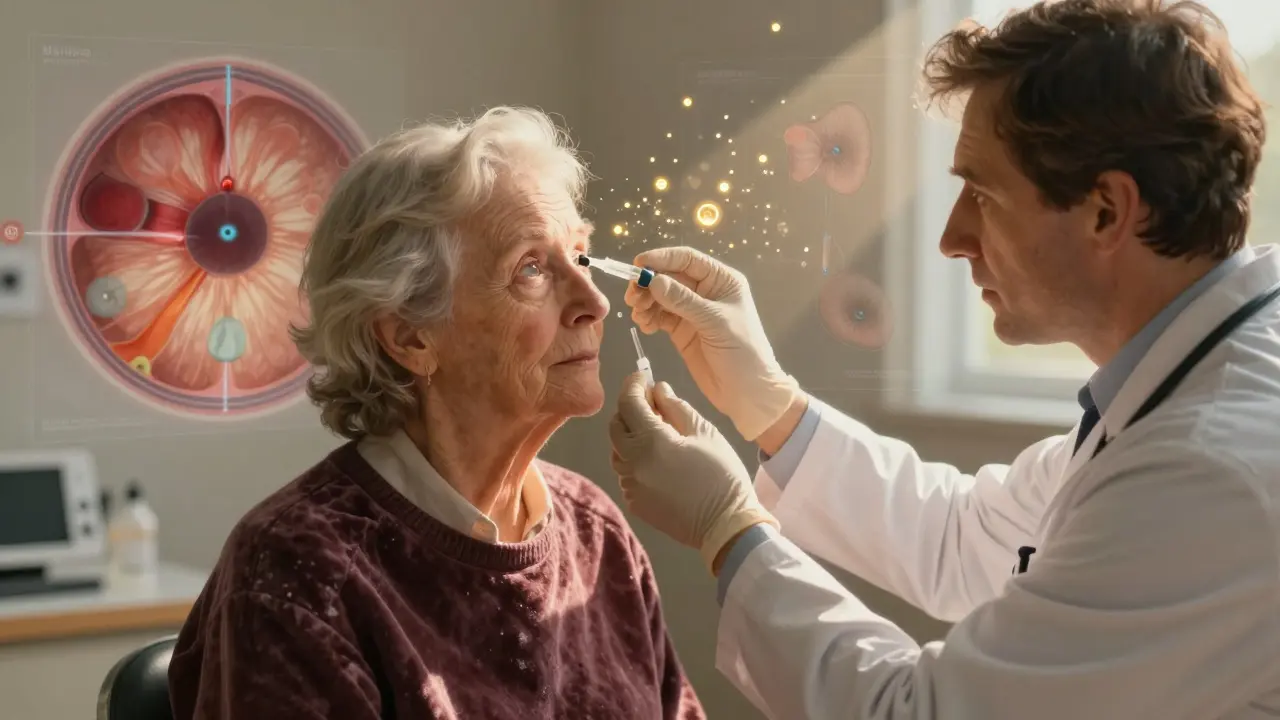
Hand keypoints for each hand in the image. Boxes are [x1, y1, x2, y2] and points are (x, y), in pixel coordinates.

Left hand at [609, 372, 776, 573]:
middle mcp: (633, 463)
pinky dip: (635, 461)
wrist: (727, 525)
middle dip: (629, 410)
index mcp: (651, 442)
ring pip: (617, 451)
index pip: (629, 403)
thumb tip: (658, 390)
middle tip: (651, 406)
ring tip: (656, 435)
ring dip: (630, 437)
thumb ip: (676, 408)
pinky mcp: (635, 503)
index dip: (633, 385)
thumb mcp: (705, 433)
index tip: (642, 377)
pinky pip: (626, 473)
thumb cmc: (722, 474)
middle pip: (615, 427)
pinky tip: (658, 462)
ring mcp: (631, 486)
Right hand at [626, 247, 798, 440]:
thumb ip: (684, 301)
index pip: (687, 260)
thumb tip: (654, 281)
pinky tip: (646, 326)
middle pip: (669, 277)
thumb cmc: (743, 353)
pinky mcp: (682, 330)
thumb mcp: (715, 323)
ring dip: (646, 302)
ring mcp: (692, 311)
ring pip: (661, 297)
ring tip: (639, 315)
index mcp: (721, 281)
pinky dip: (649, 318)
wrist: (748, 393)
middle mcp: (705, 291)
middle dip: (649, 284)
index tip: (639, 264)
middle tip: (633, 297)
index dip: (662, 259)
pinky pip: (660, 316)